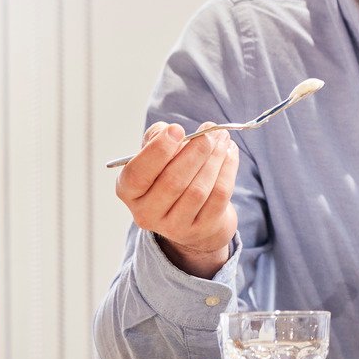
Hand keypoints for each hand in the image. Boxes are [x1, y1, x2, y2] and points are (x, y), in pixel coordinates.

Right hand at [115, 122, 239, 278]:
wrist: (192, 214)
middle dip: (195, 152)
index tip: (177, 129)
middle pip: (173, 182)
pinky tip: (230, 154)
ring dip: (215, 159)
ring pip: (198, 190)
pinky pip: (219, 197)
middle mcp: (146, 213)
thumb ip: (156, 139)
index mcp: (128, 191)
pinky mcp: (201, 229)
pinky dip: (227, 171)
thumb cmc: (168, 175)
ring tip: (223, 138)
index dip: (158, 151)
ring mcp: (174, 226)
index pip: (138, 174)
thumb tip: (171, 131)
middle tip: (211, 131)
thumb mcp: (154, 157)